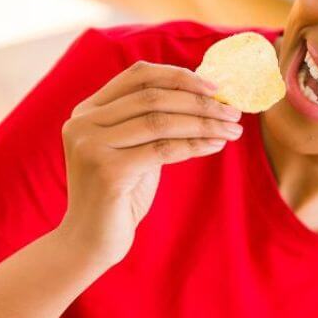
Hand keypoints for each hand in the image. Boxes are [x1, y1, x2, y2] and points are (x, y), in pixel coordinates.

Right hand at [57, 60, 243, 265]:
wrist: (89, 242)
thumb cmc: (118, 196)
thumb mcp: (131, 150)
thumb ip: (150, 123)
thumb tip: (203, 95)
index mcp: (87, 111)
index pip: (138, 75)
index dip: (179, 76)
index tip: (215, 86)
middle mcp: (84, 123)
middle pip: (154, 98)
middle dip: (200, 102)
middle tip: (234, 112)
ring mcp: (92, 146)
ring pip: (161, 122)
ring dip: (204, 122)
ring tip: (232, 129)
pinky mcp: (107, 171)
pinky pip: (163, 150)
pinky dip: (195, 145)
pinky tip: (216, 145)